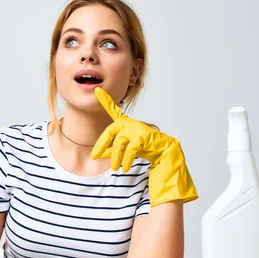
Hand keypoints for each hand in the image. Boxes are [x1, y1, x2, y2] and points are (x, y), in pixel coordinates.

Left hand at [91, 87, 197, 205]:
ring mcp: (136, 129)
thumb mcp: (125, 149)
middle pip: (110, 132)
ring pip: (119, 143)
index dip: (106, 100)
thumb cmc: (145, 148)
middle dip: (101, 144)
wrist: (164, 152)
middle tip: (94, 157)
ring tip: (115, 168)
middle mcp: (130, 123)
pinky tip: (125, 167)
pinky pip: (130, 150)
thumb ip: (112, 150)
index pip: (114, 110)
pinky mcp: (142, 136)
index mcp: (125, 124)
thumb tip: (99, 154)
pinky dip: (126, 160)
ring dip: (115, 158)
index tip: (97, 90)